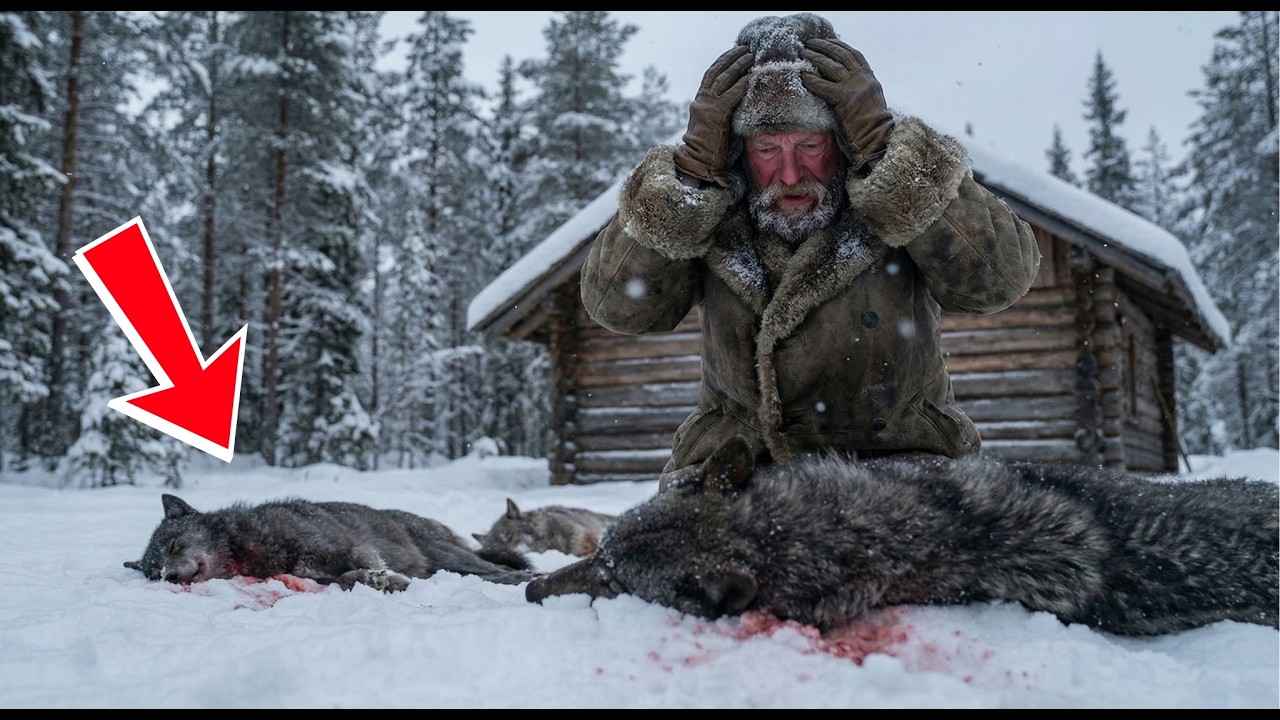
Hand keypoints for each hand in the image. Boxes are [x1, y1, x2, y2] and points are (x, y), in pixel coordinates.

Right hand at [672, 45, 753, 185]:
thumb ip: (719, 110)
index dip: (722, 62)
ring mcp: (707, 106)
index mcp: (699, 101)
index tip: (733, 53)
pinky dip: (741, 84)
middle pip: (716, 72)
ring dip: (738, 65)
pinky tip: (750, 77)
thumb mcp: (712, 123)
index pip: (710, 75)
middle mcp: (701, 100)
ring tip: (750, 57)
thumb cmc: (707, 148)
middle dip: (731, 58)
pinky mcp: (716, 114)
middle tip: (744, 49)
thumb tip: (736, 101)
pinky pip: (731, 94)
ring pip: (723, 79)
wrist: (697, 160)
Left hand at [800, 38, 893, 171]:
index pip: (853, 54)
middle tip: (810, 43)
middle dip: (824, 46)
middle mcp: (862, 78)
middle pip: (841, 55)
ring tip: (803, 52)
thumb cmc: (872, 124)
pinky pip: (823, 85)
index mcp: (869, 77)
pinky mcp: (843, 99)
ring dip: (815, 57)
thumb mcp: (871, 99)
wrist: (877, 137)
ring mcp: (853, 87)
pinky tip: (803, 75)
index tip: (828, 40)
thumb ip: (860, 87)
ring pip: (831, 66)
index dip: (840, 45)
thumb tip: (846, 81)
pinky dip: (811, 79)